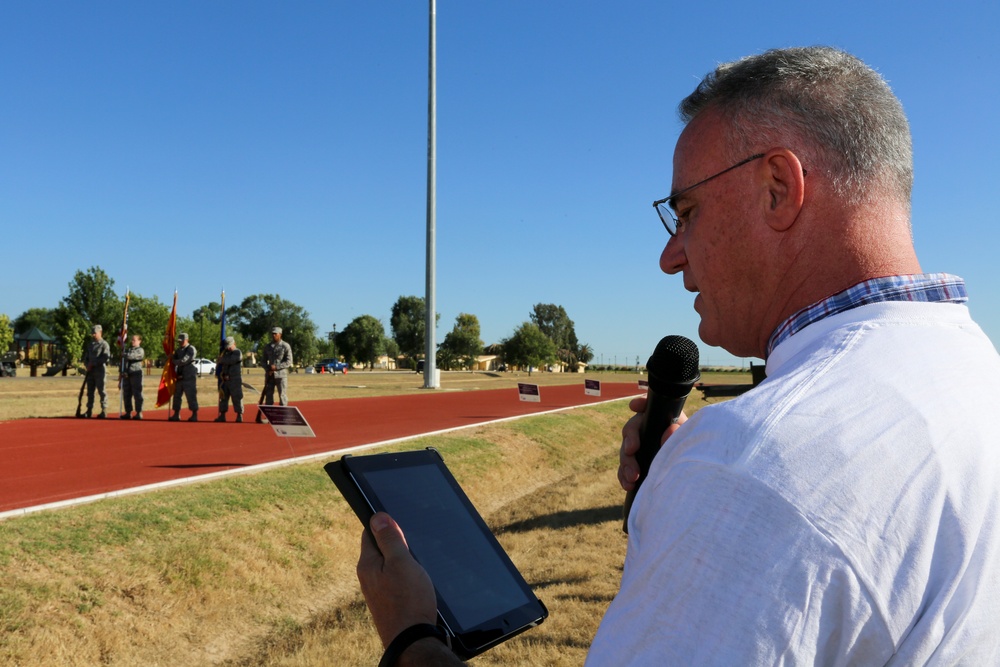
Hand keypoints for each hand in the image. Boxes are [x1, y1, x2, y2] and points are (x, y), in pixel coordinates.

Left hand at [357, 513, 437, 647]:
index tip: (400, 522)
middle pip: (380, 549)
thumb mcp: (401, 562)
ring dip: (402, 561)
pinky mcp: (389, 603)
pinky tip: (417, 582)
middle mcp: (368, 578)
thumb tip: (377, 517)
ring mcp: (378, 592)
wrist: (413, 640)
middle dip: (396, 543)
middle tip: (414, 544)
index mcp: (367, 564)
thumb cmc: (409, 601)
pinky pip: (395, 581)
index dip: (384, 524)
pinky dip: (406, 576)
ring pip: (389, 566)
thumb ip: (389, 539)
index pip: (370, 533)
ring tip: (417, 565)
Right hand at [617, 396, 686, 490]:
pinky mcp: (636, 464)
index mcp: (662, 419)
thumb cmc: (693, 450)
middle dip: (630, 440)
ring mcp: (640, 448)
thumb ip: (680, 434)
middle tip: (632, 450)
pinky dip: (624, 476)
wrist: (692, 473)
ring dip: (626, 463)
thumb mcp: (689, 441)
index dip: (640, 404)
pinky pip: (624, 468)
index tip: (635, 406)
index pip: (649, 407)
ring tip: (632, 477)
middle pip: (632, 428)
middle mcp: (647, 430)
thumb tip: (670, 430)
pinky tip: (628, 484)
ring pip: (625, 450)